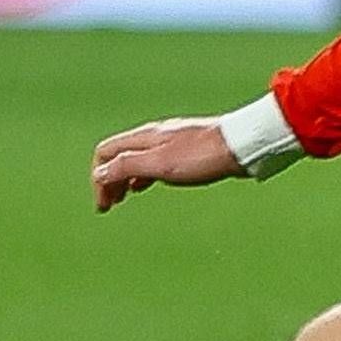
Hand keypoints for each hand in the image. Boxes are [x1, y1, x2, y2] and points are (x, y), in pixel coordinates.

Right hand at [92, 116, 242, 211]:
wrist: (242, 145)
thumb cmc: (202, 156)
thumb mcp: (160, 164)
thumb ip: (127, 167)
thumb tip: (100, 174)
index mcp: (144, 136)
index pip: (106, 152)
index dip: (98, 178)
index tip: (104, 203)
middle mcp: (154, 135)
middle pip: (118, 155)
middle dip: (108, 180)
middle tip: (108, 205)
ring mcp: (170, 141)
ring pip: (136, 159)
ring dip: (125, 178)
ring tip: (123, 197)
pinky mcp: (186, 150)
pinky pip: (154, 161)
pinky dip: (144, 174)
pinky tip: (149, 184)